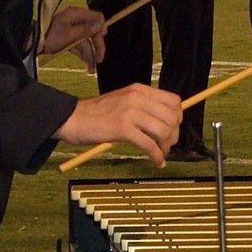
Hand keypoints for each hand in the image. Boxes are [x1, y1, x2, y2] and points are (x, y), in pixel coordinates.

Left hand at [41, 7, 105, 70]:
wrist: (33, 44)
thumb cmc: (50, 37)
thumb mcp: (69, 34)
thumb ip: (85, 30)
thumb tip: (100, 24)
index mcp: (76, 15)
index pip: (96, 17)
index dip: (100, 28)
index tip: (101, 39)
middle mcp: (76, 21)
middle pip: (93, 32)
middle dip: (98, 46)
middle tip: (100, 59)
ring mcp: (73, 31)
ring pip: (87, 42)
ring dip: (92, 54)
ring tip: (93, 69)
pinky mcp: (69, 40)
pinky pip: (80, 47)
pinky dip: (84, 55)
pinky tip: (89, 67)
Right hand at [54, 85, 181, 166]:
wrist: (73, 118)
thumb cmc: (98, 113)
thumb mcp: (124, 101)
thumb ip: (144, 106)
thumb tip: (168, 122)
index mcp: (139, 90)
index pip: (174, 100)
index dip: (177, 117)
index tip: (172, 129)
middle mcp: (137, 98)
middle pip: (172, 117)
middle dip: (174, 135)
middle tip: (167, 145)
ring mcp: (130, 112)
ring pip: (163, 131)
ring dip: (166, 146)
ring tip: (160, 153)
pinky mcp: (122, 128)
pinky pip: (149, 144)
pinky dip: (157, 155)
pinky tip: (157, 161)